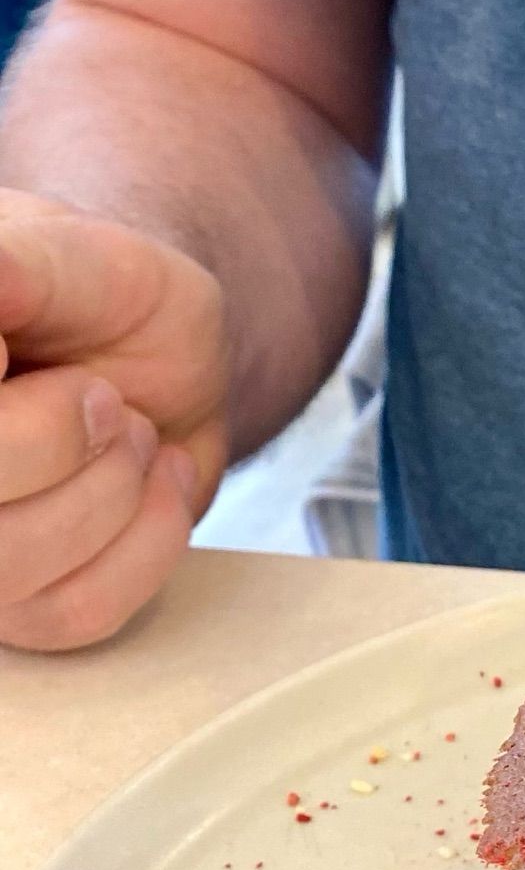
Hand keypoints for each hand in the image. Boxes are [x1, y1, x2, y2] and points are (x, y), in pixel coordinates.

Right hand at [0, 190, 227, 650]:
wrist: (164, 357)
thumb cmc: (107, 300)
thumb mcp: (80, 259)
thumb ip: (25, 268)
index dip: (13, 424)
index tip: (14, 353)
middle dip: (55, 441)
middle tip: (102, 397)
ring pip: (10, 563)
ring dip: (108, 491)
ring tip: (128, 430)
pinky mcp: (16, 606)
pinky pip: (76, 610)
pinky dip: (146, 543)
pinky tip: (155, 482)